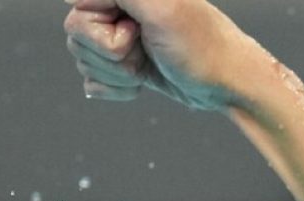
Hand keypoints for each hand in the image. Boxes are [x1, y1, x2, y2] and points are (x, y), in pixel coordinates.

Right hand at [64, 0, 238, 108]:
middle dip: (112, 56)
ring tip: (147, 64)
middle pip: (77, 36)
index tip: (136, 33)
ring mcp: (119, 37)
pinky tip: (139, 85)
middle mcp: (117, 8)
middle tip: (145, 50)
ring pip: (85, 60)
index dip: (104, 32)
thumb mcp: (160, 7)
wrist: (225, 83)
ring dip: (118, 74)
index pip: (79, 10)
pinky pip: (94, 79)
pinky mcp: (125, 64)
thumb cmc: (200, 46)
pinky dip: (116, 89)